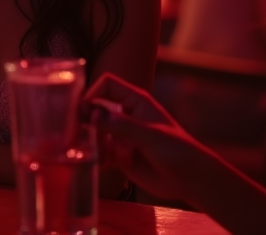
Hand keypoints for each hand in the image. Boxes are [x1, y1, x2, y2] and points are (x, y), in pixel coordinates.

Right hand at [84, 73, 208, 202]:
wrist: (192, 181)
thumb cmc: (178, 150)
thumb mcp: (151, 136)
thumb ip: (122, 126)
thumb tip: (91, 115)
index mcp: (134, 101)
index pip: (107, 85)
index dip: (93, 92)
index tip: (82, 110)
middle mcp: (125, 116)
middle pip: (96, 107)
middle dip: (84, 118)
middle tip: (73, 132)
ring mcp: (121, 136)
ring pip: (95, 131)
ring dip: (87, 140)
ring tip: (83, 151)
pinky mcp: (119, 156)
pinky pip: (100, 153)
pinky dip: (94, 157)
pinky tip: (94, 164)